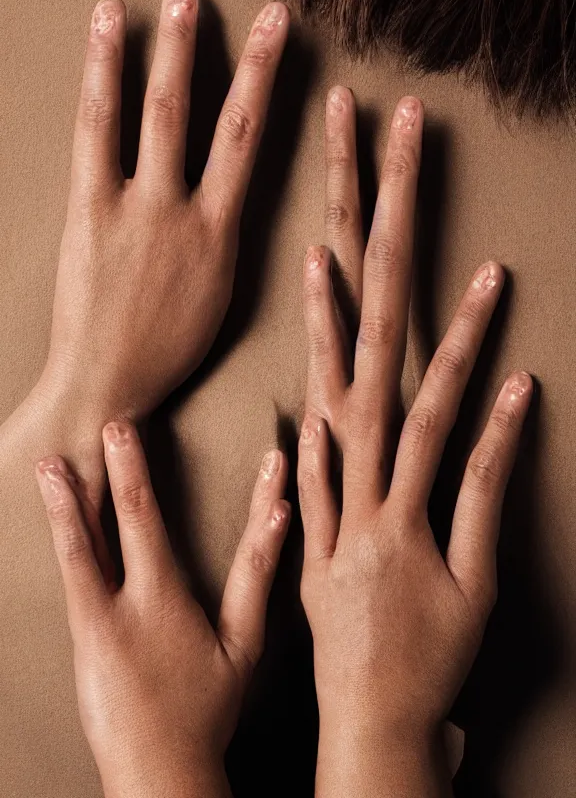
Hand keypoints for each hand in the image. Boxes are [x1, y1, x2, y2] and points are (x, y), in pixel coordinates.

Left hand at [35, 423, 289, 797]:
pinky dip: (62, 539)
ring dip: (66, 501)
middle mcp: (128, 603)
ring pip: (77, 548)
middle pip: (124, 522)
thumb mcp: (242, 646)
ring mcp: (95, 620)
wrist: (157, 769)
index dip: (173, 471)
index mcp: (167, 599)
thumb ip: (257, 576)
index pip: (182, 525)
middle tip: (113, 423)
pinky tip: (54, 517)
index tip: (204, 438)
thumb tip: (282, 520)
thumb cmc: (206, 709)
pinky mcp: (79, 638)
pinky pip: (67, 578)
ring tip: (53, 464)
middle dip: (121, 468)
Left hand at [39, 0, 288, 422]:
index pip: (248, 142)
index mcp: (219, 236)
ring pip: (156, 116)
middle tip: (238, 5)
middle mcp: (181, 213)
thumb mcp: (215, 297)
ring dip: (167, 51)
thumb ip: (218, 240)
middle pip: (209, 118)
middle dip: (230, 52)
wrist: (107, 381)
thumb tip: (215, 200)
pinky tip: (107, 39)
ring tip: (176, 0)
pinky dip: (104, 80)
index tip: (277, 35)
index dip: (264, 79)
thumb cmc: (164, 348)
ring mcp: (135, 209)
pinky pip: (97, 133)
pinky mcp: (88, 212)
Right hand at [298, 89, 531, 794]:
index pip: (334, 316)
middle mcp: (356, 456)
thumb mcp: (328, 521)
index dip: (341, 231)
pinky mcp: (442, 548)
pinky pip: (466, 480)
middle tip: (389, 141)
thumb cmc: (351, 606)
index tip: (351, 152)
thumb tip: (315, 409)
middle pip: (367, 326)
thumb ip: (325, 458)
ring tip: (482, 273)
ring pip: (412, 400)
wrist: (365, 702)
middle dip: (376, 225)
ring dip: (448, 335)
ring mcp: (395, 501)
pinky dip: (490, 433)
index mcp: (336, 438)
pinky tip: (518, 383)